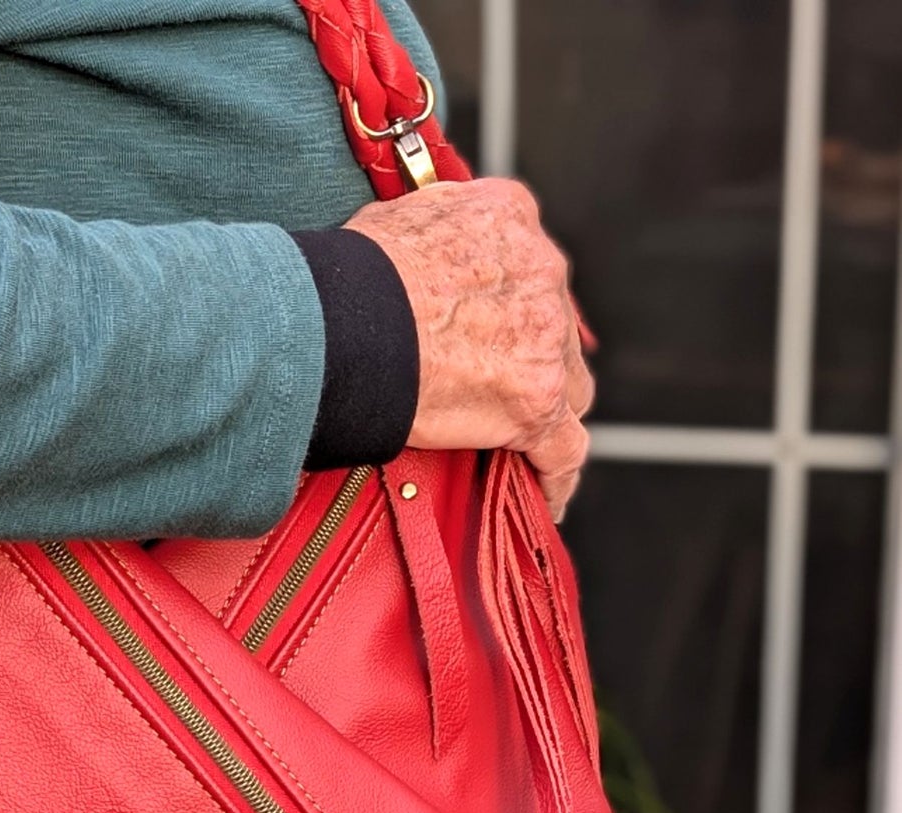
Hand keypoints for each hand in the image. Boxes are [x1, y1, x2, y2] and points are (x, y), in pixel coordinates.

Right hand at [345, 178, 594, 520]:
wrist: (346, 322)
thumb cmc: (353, 275)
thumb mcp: (401, 216)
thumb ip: (435, 228)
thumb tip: (421, 255)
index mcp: (509, 217)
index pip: (527, 264)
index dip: (511, 299)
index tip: (493, 323)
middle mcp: (541, 270)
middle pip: (555, 326)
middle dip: (532, 354)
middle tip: (493, 385)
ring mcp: (545, 339)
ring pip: (568, 384)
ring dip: (546, 408)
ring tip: (518, 442)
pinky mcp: (534, 402)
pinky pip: (564, 448)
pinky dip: (556, 473)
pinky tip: (547, 494)